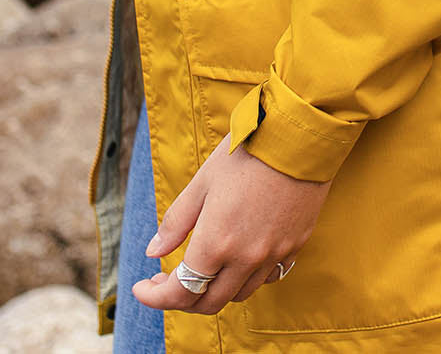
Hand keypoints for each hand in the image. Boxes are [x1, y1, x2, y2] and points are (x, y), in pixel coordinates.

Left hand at [132, 129, 331, 315]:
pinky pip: (267, 277)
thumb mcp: (203, 182)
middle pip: (209, 302)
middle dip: (182, 299)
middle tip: (166, 280)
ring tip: (202, 267)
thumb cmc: (246, 153)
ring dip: (215, 289)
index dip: (155, 297)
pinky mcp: (294, 246)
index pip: (180, 292)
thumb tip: (154, 252)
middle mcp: (245, 258)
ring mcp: (273, 255)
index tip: (142, 288)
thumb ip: (177, 222)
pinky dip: (247, 277)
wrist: (298, 138)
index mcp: (216, 243)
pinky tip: (238, 257)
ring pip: (239, 294)